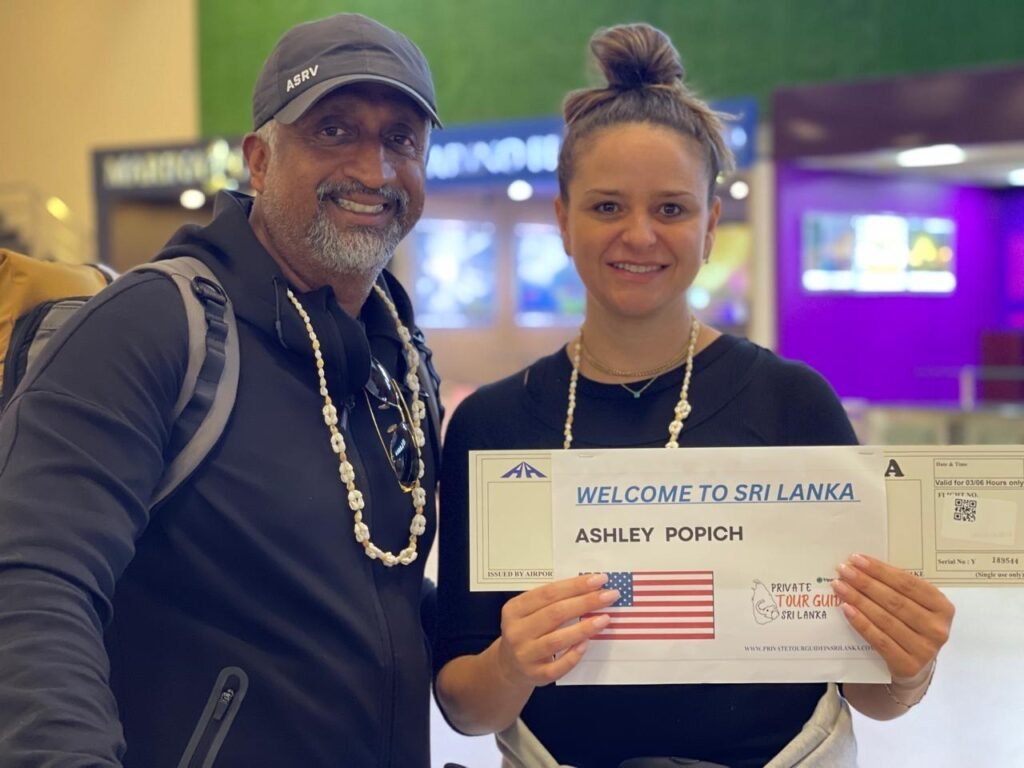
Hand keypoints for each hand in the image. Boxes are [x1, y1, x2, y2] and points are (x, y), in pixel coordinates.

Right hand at [496, 573, 619, 687]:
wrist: (509, 667)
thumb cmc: (527, 632)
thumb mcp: (528, 612)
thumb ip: (551, 601)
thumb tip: (588, 588)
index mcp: (515, 609)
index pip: (548, 593)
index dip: (575, 585)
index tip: (598, 579)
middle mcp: (517, 631)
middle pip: (555, 613)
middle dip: (585, 602)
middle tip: (609, 596)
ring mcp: (525, 655)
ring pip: (557, 640)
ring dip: (584, 628)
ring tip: (605, 618)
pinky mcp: (535, 675)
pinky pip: (559, 666)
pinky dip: (574, 655)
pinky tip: (587, 643)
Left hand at [832, 553, 953, 679]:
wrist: (916, 666)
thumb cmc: (912, 627)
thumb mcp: (916, 606)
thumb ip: (898, 589)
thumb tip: (863, 566)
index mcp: (942, 607)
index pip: (907, 583)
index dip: (880, 570)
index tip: (857, 559)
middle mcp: (937, 628)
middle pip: (895, 600)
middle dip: (866, 583)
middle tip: (844, 571)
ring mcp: (925, 649)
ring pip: (885, 619)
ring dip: (859, 600)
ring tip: (840, 586)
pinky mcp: (908, 665)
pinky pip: (879, 639)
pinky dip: (861, 622)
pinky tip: (846, 609)